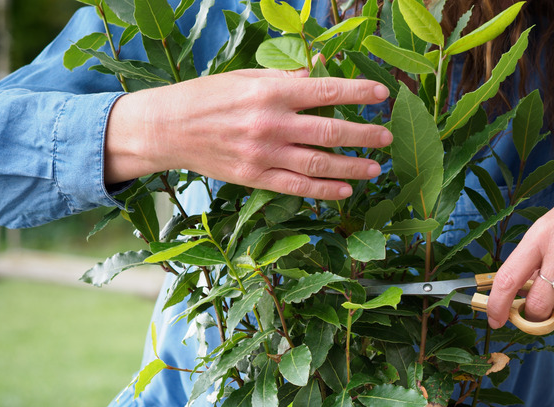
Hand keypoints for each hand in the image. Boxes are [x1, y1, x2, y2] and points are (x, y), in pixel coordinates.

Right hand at [105, 68, 391, 199]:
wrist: (167, 129)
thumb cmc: (207, 97)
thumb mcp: (246, 78)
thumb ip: (287, 78)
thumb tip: (322, 69)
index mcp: (270, 92)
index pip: (326, 90)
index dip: (358, 92)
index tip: (382, 94)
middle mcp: (271, 123)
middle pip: (330, 131)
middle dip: (364, 134)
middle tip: (386, 137)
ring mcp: (263, 154)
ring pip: (319, 163)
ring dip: (351, 167)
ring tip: (375, 168)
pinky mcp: (255, 177)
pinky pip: (297, 186)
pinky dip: (323, 190)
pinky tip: (344, 190)